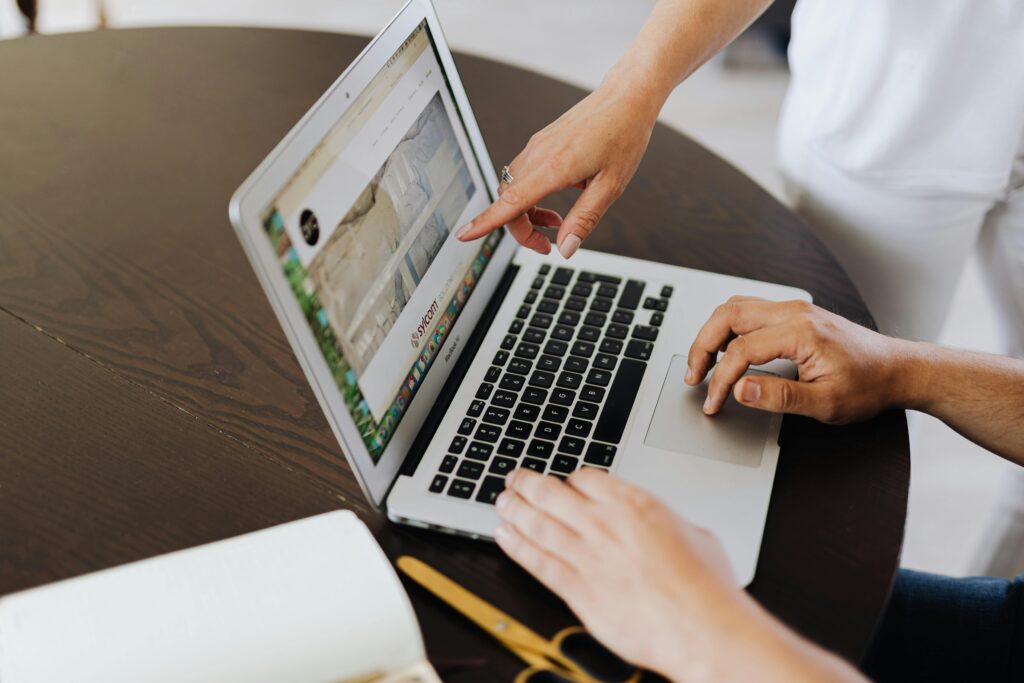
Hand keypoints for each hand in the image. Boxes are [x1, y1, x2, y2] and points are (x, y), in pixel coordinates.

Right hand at [455, 79, 659, 258]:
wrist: (626, 98)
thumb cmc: (623, 135)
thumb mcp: (611, 186)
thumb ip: (584, 219)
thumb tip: (565, 248)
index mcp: (554, 166)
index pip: (511, 201)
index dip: (486, 222)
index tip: (464, 235)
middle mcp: (538, 154)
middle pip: (508, 201)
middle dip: (521, 229)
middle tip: (547, 246)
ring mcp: (536, 147)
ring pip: (513, 189)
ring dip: (526, 213)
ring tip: (557, 222)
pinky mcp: (540, 144)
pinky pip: (522, 176)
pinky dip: (530, 196)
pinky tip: (557, 198)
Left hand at [494, 468, 743, 679]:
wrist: (703, 628)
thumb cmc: (707, 587)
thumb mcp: (695, 534)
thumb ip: (666, 525)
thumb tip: (664, 527)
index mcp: (634, 504)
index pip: (586, 477)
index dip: (570, 479)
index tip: (563, 482)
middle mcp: (604, 525)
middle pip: (551, 494)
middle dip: (528, 484)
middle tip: (514, 479)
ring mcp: (587, 557)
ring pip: (538, 525)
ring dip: (515, 511)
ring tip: (502, 502)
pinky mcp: (578, 591)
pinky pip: (538, 563)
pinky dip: (518, 547)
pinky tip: (505, 537)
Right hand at [686, 297, 910, 423]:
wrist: (897, 370)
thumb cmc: (868, 385)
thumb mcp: (825, 403)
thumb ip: (779, 397)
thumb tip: (740, 389)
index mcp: (800, 332)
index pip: (741, 351)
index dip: (720, 379)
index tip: (713, 402)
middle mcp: (794, 313)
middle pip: (728, 315)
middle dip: (702, 346)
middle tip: (692, 375)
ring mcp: (794, 309)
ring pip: (735, 308)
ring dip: (712, 334)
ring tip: (702, 364)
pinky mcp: (794, 314)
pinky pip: (749, 311)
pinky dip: (728, 329)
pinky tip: (726, 351)